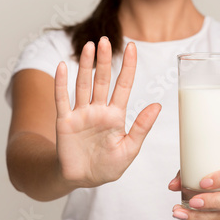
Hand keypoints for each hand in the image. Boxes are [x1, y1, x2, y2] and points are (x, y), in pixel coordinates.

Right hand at [54, 37, 160, 187]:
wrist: (81, 179)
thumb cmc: (107, 166)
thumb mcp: (129, 149)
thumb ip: (141, 127)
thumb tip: (157, 105)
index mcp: (116, 115)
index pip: (124, 85)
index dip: (128, 67)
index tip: (133, 47)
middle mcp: (98, 110)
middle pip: (102, 80)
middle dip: (104, 60)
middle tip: (106, 40)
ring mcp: (80, 113)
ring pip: (83, 84)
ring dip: (86, 66)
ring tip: (90, 46)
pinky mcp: (64, 121)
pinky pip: (62, 99)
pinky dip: (61, 83)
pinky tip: (63, 66)